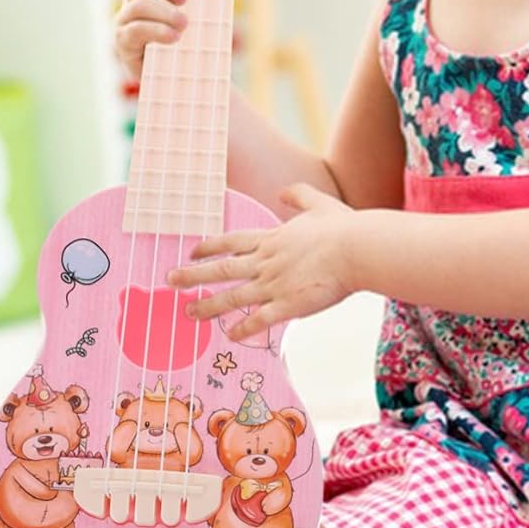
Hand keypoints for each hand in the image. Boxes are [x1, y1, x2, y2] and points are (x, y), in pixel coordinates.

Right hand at [114, 0, 245, 81]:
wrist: (188, 77)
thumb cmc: (194, 38)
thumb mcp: (212, 10)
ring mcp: (126, 21)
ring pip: (138, 5)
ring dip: (164, 13)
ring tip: (184, 25)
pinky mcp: (124, 43)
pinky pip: (134, 31)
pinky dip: (156, 32)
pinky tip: (173, 37)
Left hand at [167, 183, 356, 339]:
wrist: (358, 250)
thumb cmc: (344, 228)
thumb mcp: (319, 204)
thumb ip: (299, 196)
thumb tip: (283, 191)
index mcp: (273, 239)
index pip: (233, 242)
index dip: (210, 247)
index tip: (192, 251)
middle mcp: (267, 262)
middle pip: (222, 270)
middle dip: (193, 276)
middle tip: (170, 280)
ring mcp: (275, 285)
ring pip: (233, 297)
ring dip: (209, 306)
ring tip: (189, 313)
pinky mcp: (288, 305)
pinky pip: (259, 320)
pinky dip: (243, 329)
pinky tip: (230, 336)